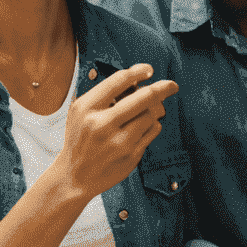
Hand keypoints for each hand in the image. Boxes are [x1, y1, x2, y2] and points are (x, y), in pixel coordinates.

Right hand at [57, 64, 179, 203]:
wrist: (74, 176)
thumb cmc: (81, 139)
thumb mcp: (81, 112)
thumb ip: (105, 95)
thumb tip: (139, 80)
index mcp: (86, 108)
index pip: (118, 81)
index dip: (138, 71)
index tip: (149, 70)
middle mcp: (102, 124)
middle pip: (143, 98)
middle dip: (162, 88)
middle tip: (172, 85)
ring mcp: (118, 142)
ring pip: (151, 115)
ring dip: (155, 110)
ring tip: (149, 111)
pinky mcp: (131, 156)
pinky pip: (153, 131)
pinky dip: (153, 125)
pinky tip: (144, 127)